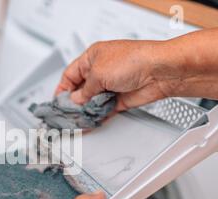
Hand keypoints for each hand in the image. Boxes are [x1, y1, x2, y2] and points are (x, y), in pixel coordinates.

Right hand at [55, 40, 180, 109]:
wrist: (159, 71)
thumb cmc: (133, 60)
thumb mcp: (98, 74)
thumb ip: (84, 90)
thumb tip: (76, 100)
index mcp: (93, 57)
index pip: (71, 74)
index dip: (63, 88)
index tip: (58, 101)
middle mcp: (101, 70)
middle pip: (81, 89)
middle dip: (73, 102)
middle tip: (66, 113)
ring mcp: (111, 85)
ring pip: (92, 101)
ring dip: (85, 111)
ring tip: (77, 120)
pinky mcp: (120, 98)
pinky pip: (104, 110)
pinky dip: (97, 116)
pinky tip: (90, 122)